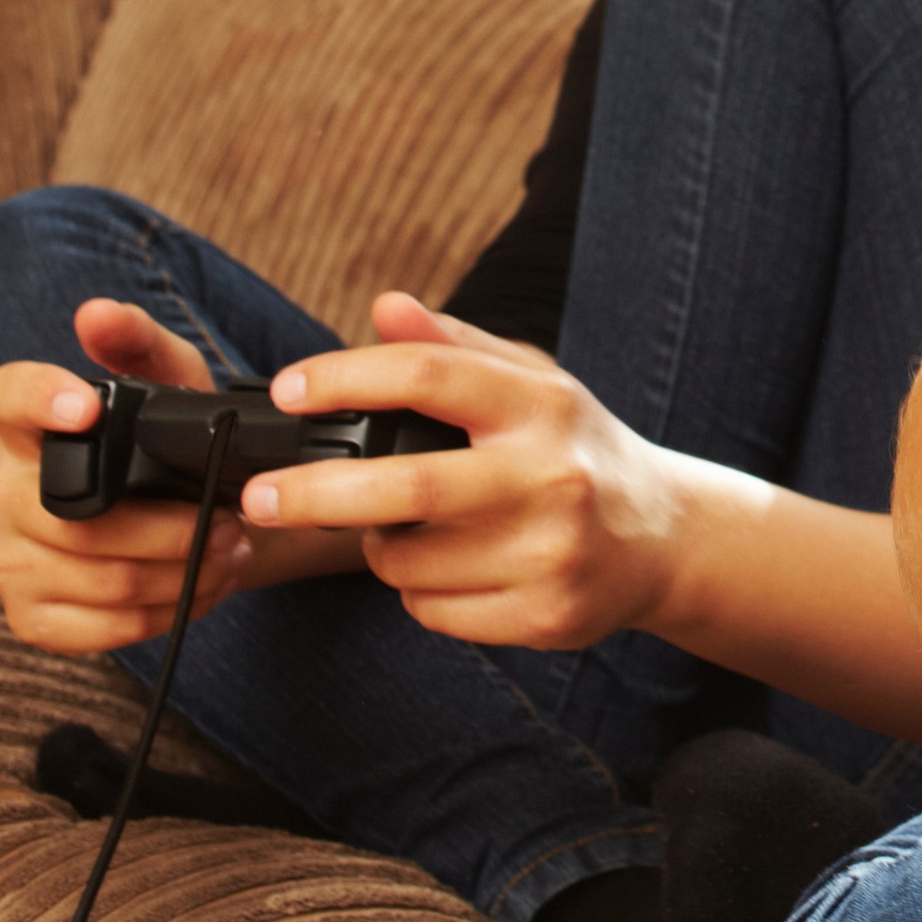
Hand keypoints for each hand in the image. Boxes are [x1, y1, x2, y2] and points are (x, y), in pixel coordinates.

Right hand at [0, 298, 257, 655]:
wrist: (164, 506)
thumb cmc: (160, 436)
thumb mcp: (165, 380)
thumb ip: (137, 340)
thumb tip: (97, 315)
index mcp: (24, 426)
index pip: (8, 398)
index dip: (41, 400)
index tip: (88, 408)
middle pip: (83, 523)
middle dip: (175, 528)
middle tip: (234, 521)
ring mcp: (7, 559)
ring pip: (104, 580)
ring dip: (186, 573)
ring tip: (232, 552)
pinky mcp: (30, 615)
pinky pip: (102, 628)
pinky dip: (167, 613)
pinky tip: (202, 588)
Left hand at [237, 292, 696, 651]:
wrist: (662, 536)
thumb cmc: (575, 448)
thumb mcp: (532, 383)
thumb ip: (454, 347)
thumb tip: (385, 306)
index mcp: (542, 405)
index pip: (430, 376)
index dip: (347, 378)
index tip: (288, 390)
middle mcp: (552, 475)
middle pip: (405, 487)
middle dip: (313, 492)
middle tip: (259, 497)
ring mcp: (552, 551)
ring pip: (409, 564)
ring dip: (381, 549)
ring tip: (412, 530)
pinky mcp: (547, 615)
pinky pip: (434, 611)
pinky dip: (419, 593)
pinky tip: (456, 569)